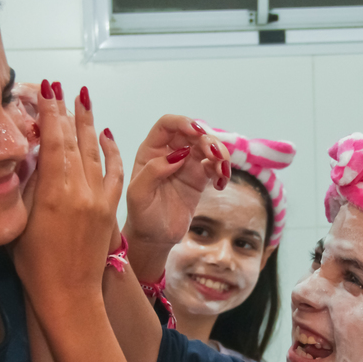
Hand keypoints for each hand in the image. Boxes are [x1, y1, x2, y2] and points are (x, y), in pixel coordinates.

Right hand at [13, 82, 121, 305]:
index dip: (50, 111)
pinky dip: (110, 151)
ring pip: (94, 151)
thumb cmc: (34, 264)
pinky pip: (114, 172)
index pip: (53, 139)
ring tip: (83, 99)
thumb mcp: (19, 219)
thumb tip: (30, 152)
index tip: (45, 89)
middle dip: (67, 110)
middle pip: (74, 140)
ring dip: (88, 123)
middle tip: (61, 87)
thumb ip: (26, 183)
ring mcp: (99, 198)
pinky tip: (105, 134)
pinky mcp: (109, 209)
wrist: (69, 294)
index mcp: (55, 191)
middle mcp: (80, 190)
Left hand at [123, 116, 229, 274]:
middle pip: (192, 133)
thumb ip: (153, 171)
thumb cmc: (142, 216)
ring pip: (207, 147)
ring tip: (222, 171)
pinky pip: (215, 166)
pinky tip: (221, 184)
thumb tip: (179, 154)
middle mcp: (169, 153)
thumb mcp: (139, 194)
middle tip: (215, 156)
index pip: (167, 125)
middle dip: (207, 139)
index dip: (183, 123)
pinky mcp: (199, 178)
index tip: (197, 132)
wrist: (154, 238)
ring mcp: (186, 165)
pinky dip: (223, 171)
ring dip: (220, 154)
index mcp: (150, 151)